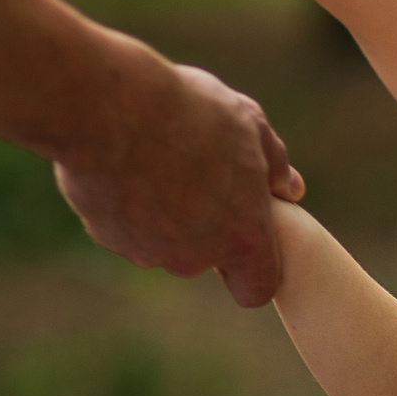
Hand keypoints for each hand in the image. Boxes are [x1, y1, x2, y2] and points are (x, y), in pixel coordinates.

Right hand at [53, 56, 306, 307]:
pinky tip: (124, 159)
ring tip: (158, 157)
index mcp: (241, 238)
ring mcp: (147, 250)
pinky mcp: (105, 235)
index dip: (254, 267)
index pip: (256, 289)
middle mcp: (195, 258)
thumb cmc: (190, 112)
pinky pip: (123, 224)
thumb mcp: (248, 124)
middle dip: (202, 226)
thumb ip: (274, 163)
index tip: (244, 234)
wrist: (110, 107)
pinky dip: (126, 201)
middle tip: (195, 172)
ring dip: (163, 212)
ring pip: (160, 240)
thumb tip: (291, 188)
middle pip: (203, 257)